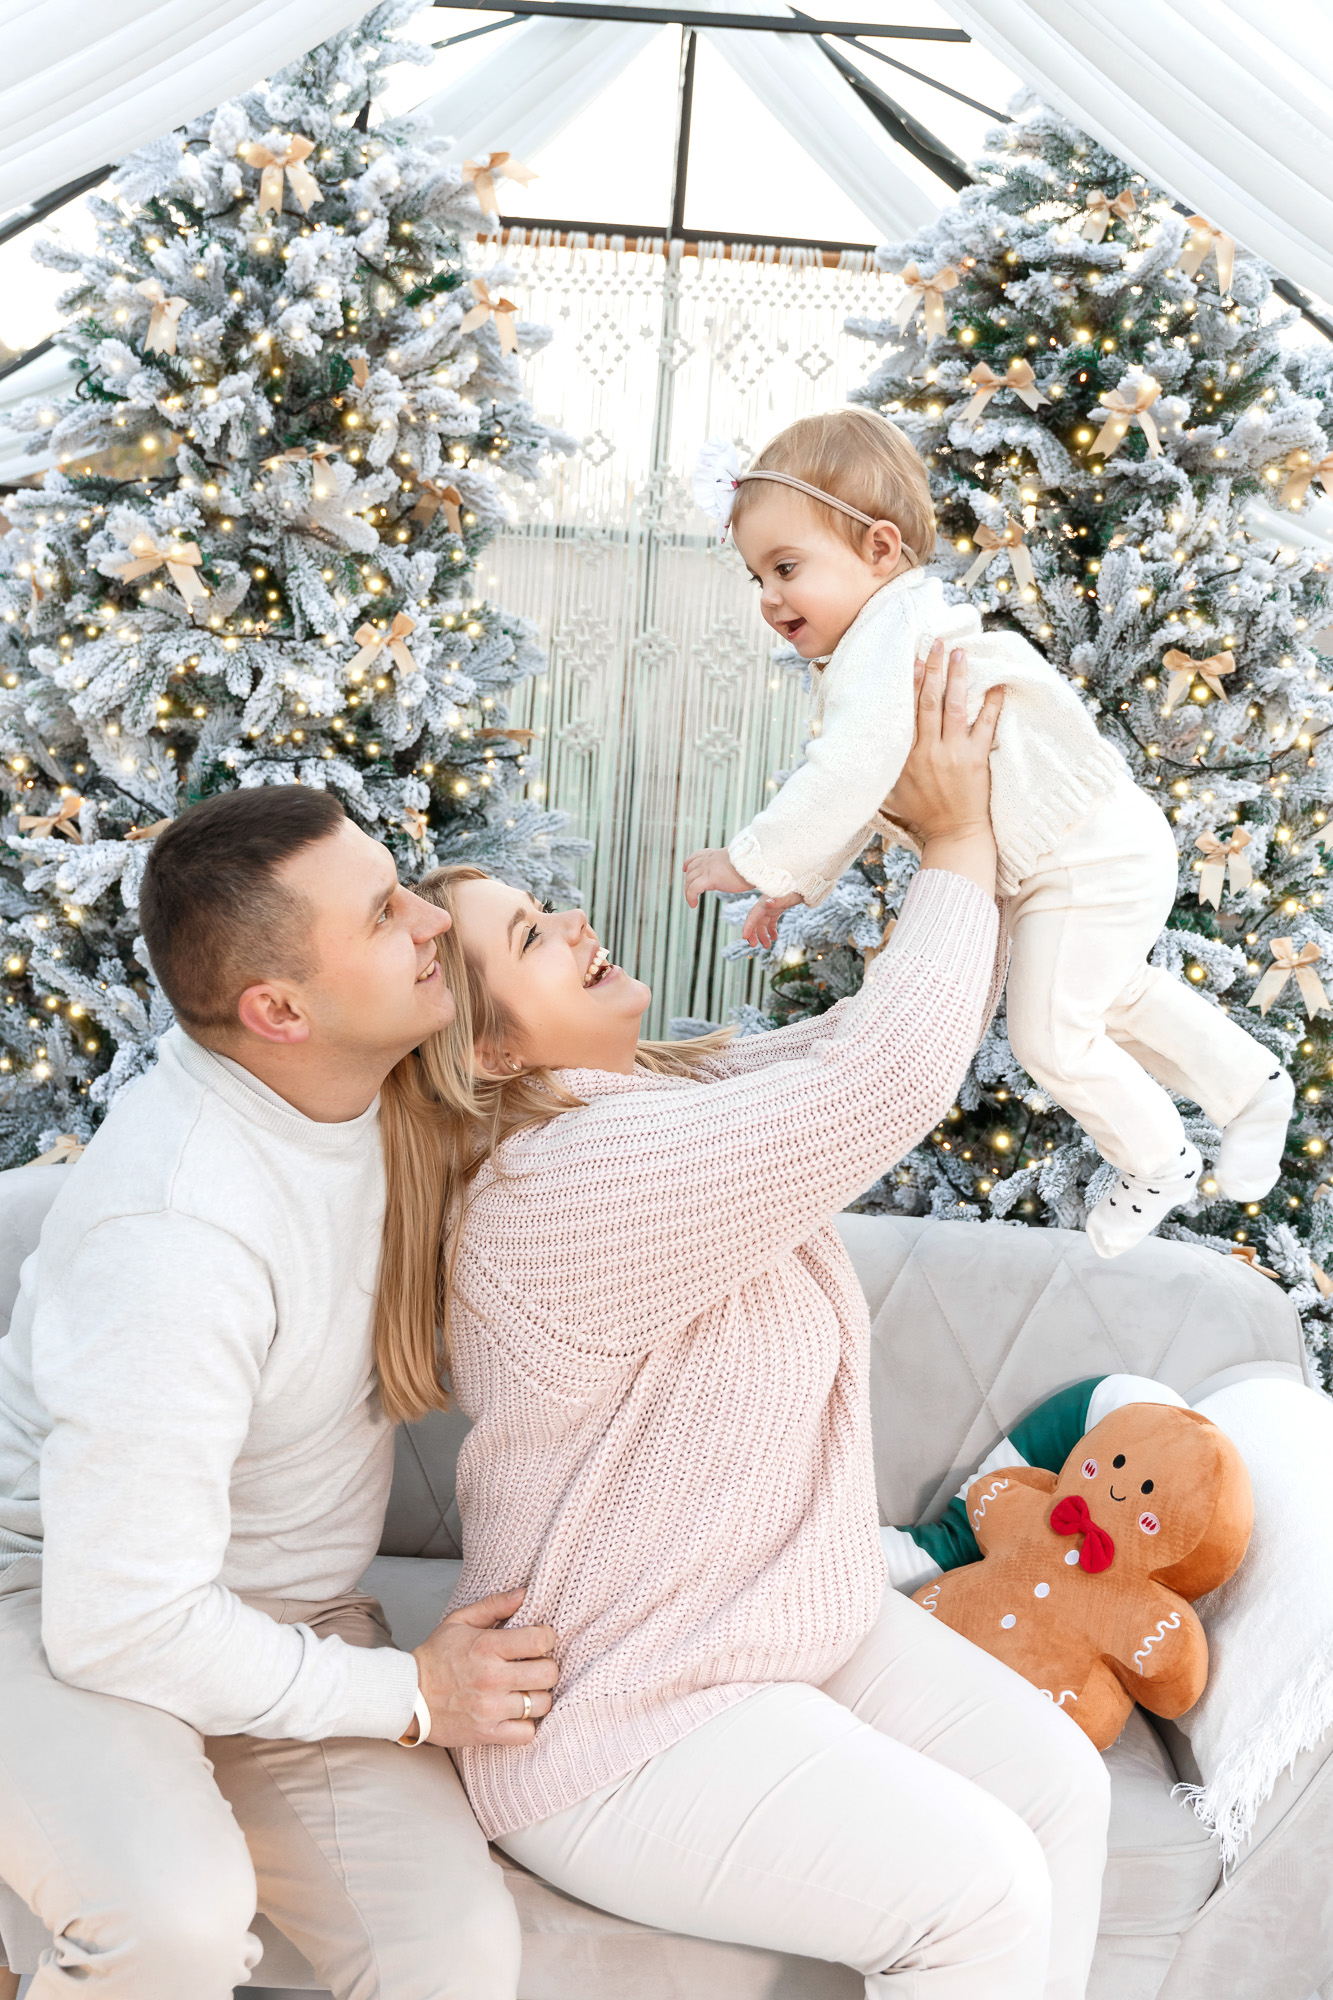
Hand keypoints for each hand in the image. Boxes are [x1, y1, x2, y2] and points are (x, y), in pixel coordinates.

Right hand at [411, 1589, 557, 1748]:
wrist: (407, 1696)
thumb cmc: (436, 1656)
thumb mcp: (459, 1621)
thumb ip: (493, 1605)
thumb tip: (524, 1594)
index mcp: (487, 1647)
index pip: (540, 1641)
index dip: (546, 1638)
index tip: (539, 1639)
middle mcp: (492, 1678)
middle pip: (548, 1674)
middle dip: (546, 1667)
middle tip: (535, 1665)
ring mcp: (491, 1709)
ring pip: (542, 1704)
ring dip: (538, 1695)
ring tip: (525, 1689)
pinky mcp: (487, 1733)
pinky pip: (526, 1733)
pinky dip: (526, 1724)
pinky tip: (517, 1713)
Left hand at [683, 848, 753, 907]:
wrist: (754, 864)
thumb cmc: (752, 865)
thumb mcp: (738, 863)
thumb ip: (730, 866)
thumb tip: (735, 872)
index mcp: (715, 854)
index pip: (697, 856)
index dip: (689, 863)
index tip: (685, 868)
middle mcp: (708, 859)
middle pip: (691, 870)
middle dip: (688, 881)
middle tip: (691, 892)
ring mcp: (707, 868)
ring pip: (689, 880)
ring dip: (688, 891)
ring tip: (692, 901)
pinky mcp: (709, 878)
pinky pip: (693, 889)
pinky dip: (690, 897)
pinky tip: (693, 904)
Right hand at [742, 891, 803, 949]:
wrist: (803, 887)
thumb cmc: (794, 890)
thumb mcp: (787, 895)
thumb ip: (777, 899)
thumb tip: (768, 903)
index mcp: (764, 903)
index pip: (753, 915)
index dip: (747, 926)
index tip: (744, 937)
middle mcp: (764, 906)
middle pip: (755, 921)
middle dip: (753, 934)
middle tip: (753, 945)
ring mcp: (770, 909)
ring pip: (762, 924)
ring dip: (763, 935)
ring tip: (767, 946)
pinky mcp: (776, 911)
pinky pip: (770, 923)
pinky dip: (771, 931)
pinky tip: (775, 938)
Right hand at [883, 641, 1001, 899]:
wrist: (954, 834)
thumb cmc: (923, 813)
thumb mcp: (892, 792)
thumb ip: (884, 767)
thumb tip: (867, 748)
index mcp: (905, 755)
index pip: (906, 710)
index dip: (909, 681)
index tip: (912, 658)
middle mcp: (928, 750)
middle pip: (928, 701)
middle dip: (933, 669)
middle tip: (937, 642)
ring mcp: (954, 754)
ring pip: (955, 707)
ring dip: (957, 677)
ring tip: (960, 653)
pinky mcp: (977, 760)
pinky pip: (986, 726)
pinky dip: (991, 704)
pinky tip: (996, 685)